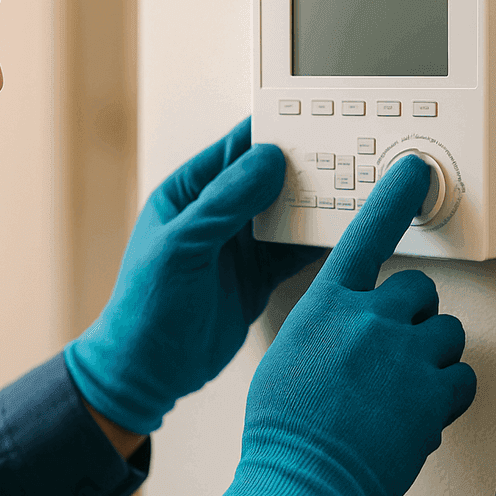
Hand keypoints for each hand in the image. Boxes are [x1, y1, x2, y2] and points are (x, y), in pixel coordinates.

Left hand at [65, 117, 324, 434]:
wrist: (149, 372)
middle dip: (306, 169)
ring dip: (316, 205)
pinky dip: (319, 243)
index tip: (312, 124)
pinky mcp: (258, 277)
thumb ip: (223, 203)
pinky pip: (296, 251)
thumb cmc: (143, 310)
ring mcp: (239, 247)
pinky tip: (342, 235)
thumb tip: (266, 160)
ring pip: (287, 213)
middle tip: (344, 159)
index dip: (272, 136)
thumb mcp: (180, 247)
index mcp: (188, 194)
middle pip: (270, 178)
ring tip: (351, 193)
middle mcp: (217, 215)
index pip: (236, 151)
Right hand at [208, 154, 476, 495]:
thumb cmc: (284, 427)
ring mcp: (405, 355)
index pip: (366, 235)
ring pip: (447, 334)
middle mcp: (369, 319)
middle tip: (396, 351)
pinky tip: (418, 414)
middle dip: (415, 317)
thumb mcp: (289, 355)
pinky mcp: (433, 394)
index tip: (414, 171)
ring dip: (433, 358)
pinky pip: (462, 379)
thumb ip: (326, 328)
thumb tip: (348, 328)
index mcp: (327, 305)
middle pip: (419, 291)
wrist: (300, 480)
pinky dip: (447, 397)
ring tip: (404, 390)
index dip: (394, 198)